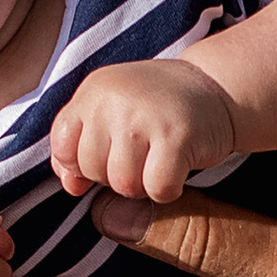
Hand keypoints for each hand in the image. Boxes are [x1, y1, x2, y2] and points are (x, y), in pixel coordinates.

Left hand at [50, 54, 239, 204]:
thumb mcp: (109, 114)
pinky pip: (157, 189)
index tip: (108, 152)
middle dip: (114, 174)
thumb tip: (71, 186)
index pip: (62, 147)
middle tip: (141, 152)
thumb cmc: (155, 109)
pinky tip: (177, 167)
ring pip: (123, 184)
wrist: (214, 87)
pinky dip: (168, 189)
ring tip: (157, 158)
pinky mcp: (176, 137)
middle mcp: (113, 99)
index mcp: (92, 91)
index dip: (82, 163)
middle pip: (92, 170)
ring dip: (143, 184)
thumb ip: (78, 147)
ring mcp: (144, 117)